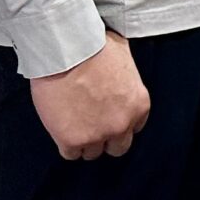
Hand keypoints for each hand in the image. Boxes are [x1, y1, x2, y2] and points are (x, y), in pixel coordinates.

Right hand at [32, 33, 151, 160]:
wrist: (67, 50)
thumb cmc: (94, 45)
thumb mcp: (124, 56)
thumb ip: (127, 77)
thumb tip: (120, 76)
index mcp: (138, 105)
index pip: (134, 127)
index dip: (118, 121)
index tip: (107, 115)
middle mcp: (122, 124)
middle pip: (117, 147)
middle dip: (105, 136)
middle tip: (90, 122)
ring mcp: (97, 135)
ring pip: (92, 152)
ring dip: (83, 139)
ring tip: (72, 121)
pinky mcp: (72, 140)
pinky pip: (70, 154)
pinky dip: (64, 142)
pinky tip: (60, 126)